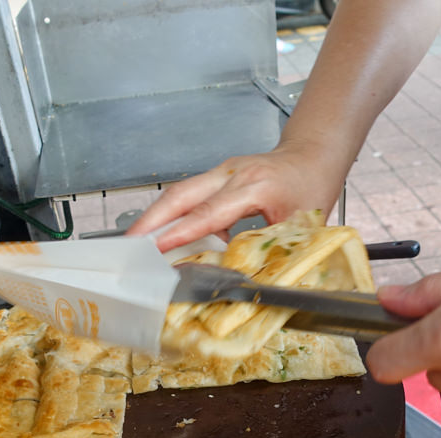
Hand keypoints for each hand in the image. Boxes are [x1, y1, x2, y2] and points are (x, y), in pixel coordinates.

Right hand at [125, 143, 345, 251]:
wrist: (313, 154)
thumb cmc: (312, 187)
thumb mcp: (303, 224)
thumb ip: (274, 248)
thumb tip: (249, 281)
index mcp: (255, 185)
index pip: (210, 211)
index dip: (182, 232)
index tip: (157, 249)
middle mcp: (232, 173)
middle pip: (181, 194)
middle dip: (151, 220)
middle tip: (128, 245)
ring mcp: (222, 171)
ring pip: (179, 193)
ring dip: (155, 217)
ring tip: (135, 244)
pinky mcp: (217, 175)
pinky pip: (189, 195)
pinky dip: (172, 215)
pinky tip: (164, 238)